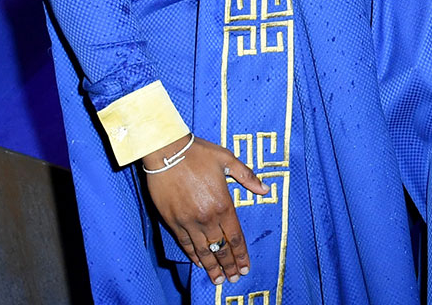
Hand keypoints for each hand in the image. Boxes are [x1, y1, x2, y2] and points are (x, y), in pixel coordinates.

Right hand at [142, 135, 268, 284]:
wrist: (166, 151)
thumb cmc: (198, 153)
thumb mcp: (227, 159)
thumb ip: (247, 177)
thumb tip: (265, 189)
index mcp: (223, 205)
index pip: (235, 237)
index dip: (241, 255)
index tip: (245, 267)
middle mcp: (207, 218)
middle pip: (220, 248)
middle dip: (228, 266)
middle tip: (234, 279)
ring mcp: (188, 221)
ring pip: (203, 251)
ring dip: (212, 267)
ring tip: (218, 280)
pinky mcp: (172, 221)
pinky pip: (185, 244)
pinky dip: (193, 255)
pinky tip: (199, 263)